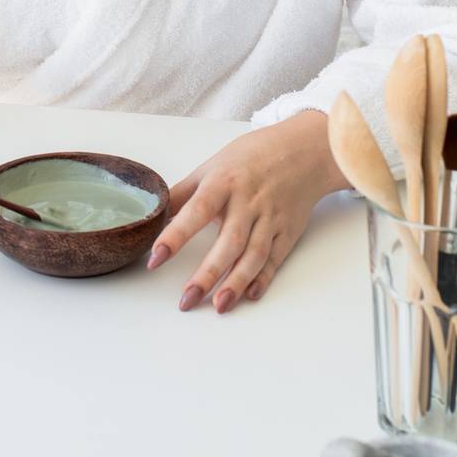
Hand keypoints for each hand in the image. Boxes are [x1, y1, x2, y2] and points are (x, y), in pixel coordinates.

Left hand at [146, 110, 346, 313]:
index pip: (197, 210)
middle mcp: (248, 202)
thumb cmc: (250, 157)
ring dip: (236, 282)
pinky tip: (249, 295)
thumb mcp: (212, 166)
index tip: (155, 258)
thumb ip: (184, 193)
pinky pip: (275, 259)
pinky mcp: (287, 231)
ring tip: (219, 305)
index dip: (175, 235)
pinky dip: (263, 278)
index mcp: (224, 182)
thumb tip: (154, 214)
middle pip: (229, 241)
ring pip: (254, 255)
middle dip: (207, 273)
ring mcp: (270, 218)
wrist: (302, 151)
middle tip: (187, 300)